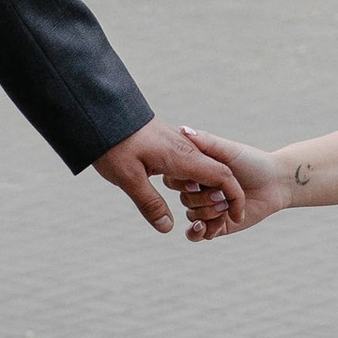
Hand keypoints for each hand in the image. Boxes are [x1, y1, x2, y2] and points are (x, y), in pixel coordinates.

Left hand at [92, 120, 240, 235]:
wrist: (100, 109)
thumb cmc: (113, 143)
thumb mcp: (128, 178)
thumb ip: (149, 203)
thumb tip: (168, 228)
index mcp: (183, 158)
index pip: (222, 177)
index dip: (234, 198)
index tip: (236, 217)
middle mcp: (186, 150)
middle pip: (216, 176)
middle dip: (218, 200)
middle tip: (205, 224)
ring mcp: (177, 145)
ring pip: (202, 171)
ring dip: (203, 193)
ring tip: (193, 213)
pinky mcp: (167, 144)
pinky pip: (188, 166)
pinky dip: (191, 183)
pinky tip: (177, 191)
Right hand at [171, 126, 290, 238]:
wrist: (275, 183)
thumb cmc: (252, 161)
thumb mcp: (228, 149)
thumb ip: (205, 142)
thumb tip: (182, 129)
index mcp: (197, 171)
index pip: (175, 179)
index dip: (184, 182)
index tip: (198, 180)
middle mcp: (199, 190)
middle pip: (184, 199)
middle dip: (202, 198)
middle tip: (220, 194)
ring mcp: (207, 208)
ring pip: (192, 216)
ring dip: (207, 213)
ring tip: (225, 208)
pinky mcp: (217, 226)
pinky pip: (196, 235)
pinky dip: (198, 232)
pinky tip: (205, 226)